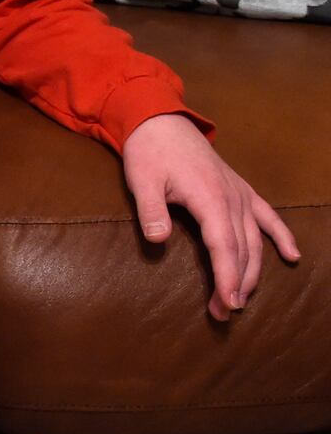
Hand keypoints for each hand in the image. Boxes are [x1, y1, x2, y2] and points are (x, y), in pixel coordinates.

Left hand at [121, 113, 300, 320]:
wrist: (159, 121)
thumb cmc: (148, 152)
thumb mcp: (141, 180)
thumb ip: (151, 210)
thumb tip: (157, 240)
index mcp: (210, 198)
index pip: (224, 247)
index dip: (228, 277)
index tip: (227, 304)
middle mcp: (232, 198)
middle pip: (242, 249)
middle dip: (237, 284)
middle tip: (225, 312)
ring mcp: (240, 193)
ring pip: (255, 239)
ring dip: (253, 271)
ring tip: (242, 298)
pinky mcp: (240, 189)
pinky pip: (268, 216)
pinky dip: (281, 236)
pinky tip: (292, 256)